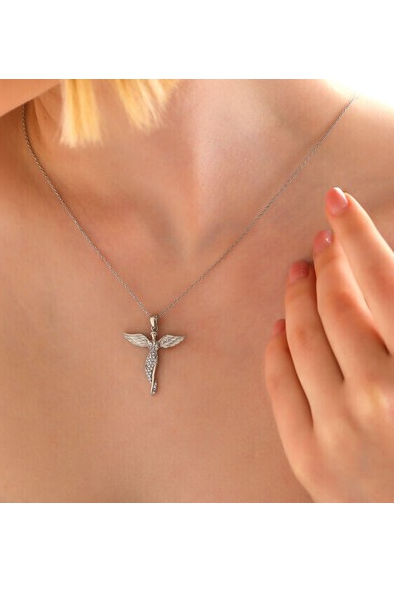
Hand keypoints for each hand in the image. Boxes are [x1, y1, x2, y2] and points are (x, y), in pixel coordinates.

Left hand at [264, 187, 393, 501]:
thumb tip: (379, 283)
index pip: (386, 281)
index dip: (358, 235)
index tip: (336, 202)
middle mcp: (382, 396)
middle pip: (337, 306)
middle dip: (326, 263)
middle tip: (320, 241)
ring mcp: (341, 430)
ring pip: (302, 338)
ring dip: (297, 297)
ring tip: (299, 274)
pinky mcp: (309, 459)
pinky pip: (280, 384)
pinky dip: (277, 347)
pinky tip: (281, 326)